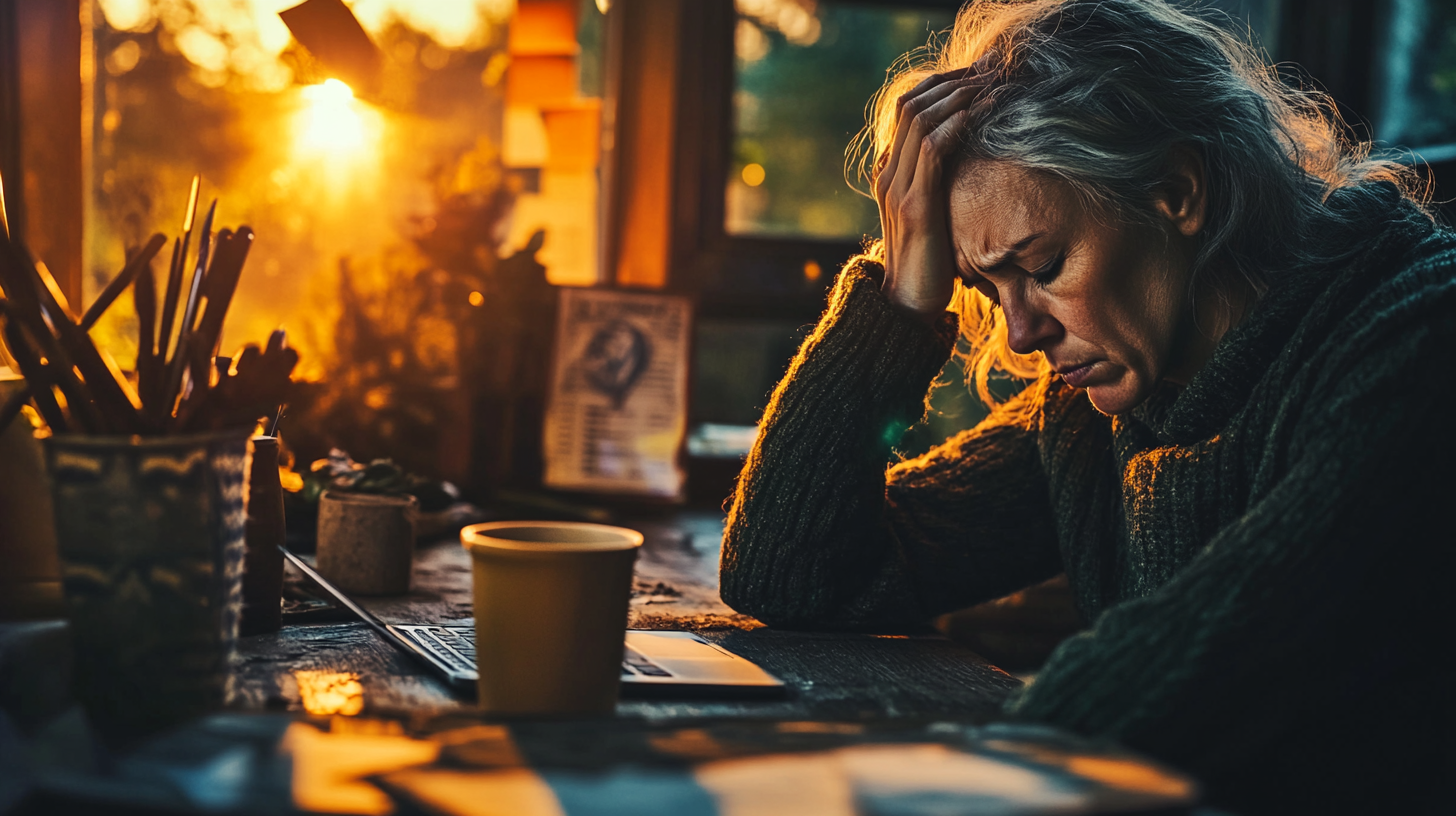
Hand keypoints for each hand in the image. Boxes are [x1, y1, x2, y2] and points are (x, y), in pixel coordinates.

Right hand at [875, 61, 993, 318]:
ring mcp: (896, 188)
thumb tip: (967, 167)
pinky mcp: (914, 205)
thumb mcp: (932, 214)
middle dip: (953, 80)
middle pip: (912, 103)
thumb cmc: (928, 262)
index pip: (909, 107)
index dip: (943, 84)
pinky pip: (930, 151)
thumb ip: (937, 186)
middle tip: (990, 71)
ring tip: (990, 85)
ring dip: (959, 96)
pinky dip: (954, 127)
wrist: (906, 304)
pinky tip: (976, 116)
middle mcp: (887, 173)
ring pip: (920, 119)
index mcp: (889, 171)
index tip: (979, 75)